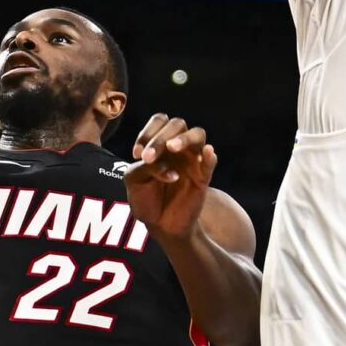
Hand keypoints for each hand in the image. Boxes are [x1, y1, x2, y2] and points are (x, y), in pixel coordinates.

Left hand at [124, 114, 218, 240]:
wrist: (159, 224)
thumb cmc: (145, 198)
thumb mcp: (134, 180)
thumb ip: (144, 167)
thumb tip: (167, 165)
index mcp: (159, 142)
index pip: (159, 121)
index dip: (147, 132)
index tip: (136, 154)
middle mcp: (177, 146)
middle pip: (177, 124)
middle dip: (159, 138)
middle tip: (148, 157)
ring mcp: (192, 159)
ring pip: (198, 134)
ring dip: (184, 138)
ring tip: (172, 147)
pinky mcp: (203, 176)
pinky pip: (211, 161)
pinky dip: (209, 155)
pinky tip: (206, 152)